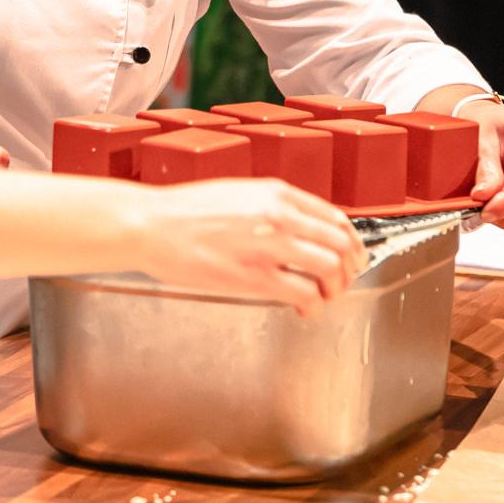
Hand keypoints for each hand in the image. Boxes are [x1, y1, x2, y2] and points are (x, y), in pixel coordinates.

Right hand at [132, 179, 366, 316]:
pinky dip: (313, 306)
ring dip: (334, 289)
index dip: (352, 243)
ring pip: (329, 269)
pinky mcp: (254, 277)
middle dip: (348, 269)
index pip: (335, 217)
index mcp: (276, 192)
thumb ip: (271, 206)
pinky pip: (304, 293)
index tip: (352, 257)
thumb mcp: (237, 193)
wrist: (151, 225)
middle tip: (341, 283)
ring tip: (322, 298)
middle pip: (340, 244)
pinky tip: (303, 310)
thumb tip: (299, 228)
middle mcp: (279, 215)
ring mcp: (268, 245)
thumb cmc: (185, 211)